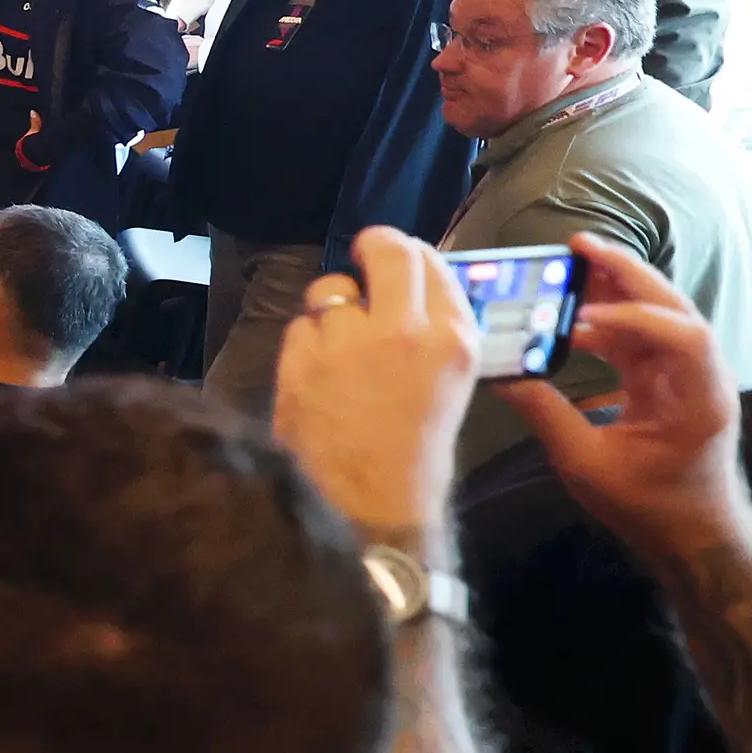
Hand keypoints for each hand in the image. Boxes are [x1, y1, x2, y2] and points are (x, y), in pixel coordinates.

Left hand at [270, 227, 475, 539]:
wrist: (375, 504)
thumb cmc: (417, 449)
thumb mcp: (449, 383)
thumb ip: (432, 332)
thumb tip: (404, 289)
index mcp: (452, 338)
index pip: (430, 262)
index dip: (407, 251)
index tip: (394, 254)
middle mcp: (402, 330)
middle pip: (384, 252)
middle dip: (372, 248)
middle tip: (363, 256)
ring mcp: (347, 344)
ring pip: (329, 291)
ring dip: (332, 308)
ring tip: (340, 343)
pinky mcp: (301, 363)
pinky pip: (299, 328)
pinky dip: (305, 343)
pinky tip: (317, 373)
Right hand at [501, 237, 750, 559]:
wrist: (694, 533)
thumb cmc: (650, 507)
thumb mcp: (589, 468)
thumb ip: (547, 417)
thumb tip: (502, 375)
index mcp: (699, 398)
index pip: (683, 335)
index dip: (635, 319)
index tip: (581, 322)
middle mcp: (703, 376)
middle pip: (672, 307)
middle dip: (626, 273)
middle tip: (578, 246)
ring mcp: (688, 376)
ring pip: (658, 315)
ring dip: (618, 288)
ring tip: (573, 263)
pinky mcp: (670, 382)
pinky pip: (642, 338)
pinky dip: (611, 321)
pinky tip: (574, 315)